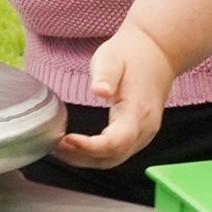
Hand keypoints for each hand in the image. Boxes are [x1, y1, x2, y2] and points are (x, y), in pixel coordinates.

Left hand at [48, 23, 174, 169]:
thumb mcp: (112, 58)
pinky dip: (94, 155)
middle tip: (55, 145)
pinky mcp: (138, 134)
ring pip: (114, 159)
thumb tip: (99, 91)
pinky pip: (116, 153)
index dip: (88, 147)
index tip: (65, 139)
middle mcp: (144, 129)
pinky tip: (75, 147)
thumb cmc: (131, 54)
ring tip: (59, 148)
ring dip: (85, 159)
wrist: (156, 52)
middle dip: (81, 157)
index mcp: (138, 112)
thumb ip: (104, 75)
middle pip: (112, 157)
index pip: (114, 142)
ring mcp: (144, 134)